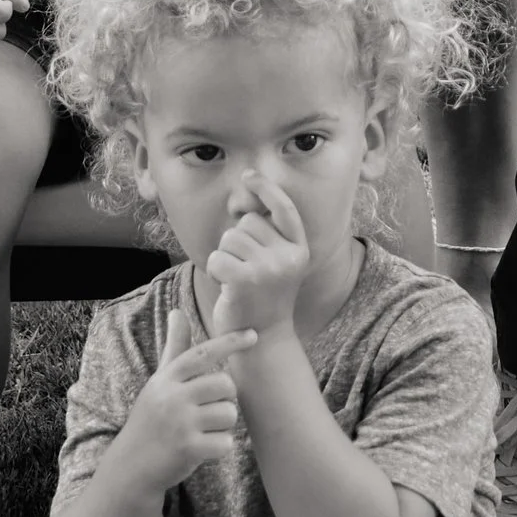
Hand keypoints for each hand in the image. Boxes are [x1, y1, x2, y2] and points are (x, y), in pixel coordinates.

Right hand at [123, 311, 258, 488]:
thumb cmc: (152, 418)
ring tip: (203, 431)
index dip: (229, 342)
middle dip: (226, 398)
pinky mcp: (188, 449)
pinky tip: (202, 449)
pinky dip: (220, 448)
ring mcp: (180, 423)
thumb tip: (177, 312)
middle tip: (209, 409)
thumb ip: (174, 349)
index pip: (203, 354)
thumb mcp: (159, 382)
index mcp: (167, 378)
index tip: (254, 335)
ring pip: (230, 414)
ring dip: (224, 425)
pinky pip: (226, 442)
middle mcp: (173, 397)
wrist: (131, 465)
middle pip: (225, 385)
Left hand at [205, 173, 312, 340]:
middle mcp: (289, 256)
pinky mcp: (246, 280)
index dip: (267, 188)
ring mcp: (269, 268)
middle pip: (248, 222)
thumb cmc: (264, 297)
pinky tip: (228, 288)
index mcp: (300, 248)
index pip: (284, 208)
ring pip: (230, 238)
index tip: (249, 176)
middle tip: (246, 270)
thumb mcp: (277, 263)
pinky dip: (216, 270)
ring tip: (238, 280)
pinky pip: (218, 256)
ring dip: (226, 256)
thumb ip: (267, 235)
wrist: (264, 340)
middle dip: (239, 241)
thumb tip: (245, 201)